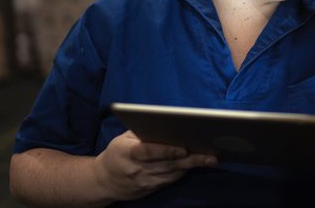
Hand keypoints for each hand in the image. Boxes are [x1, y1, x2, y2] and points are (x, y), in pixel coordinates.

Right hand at [94, 130, 216, 201]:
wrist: (104, 181)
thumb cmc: (117, 153)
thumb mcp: (123, 139)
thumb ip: (142, 133)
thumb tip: (166, 124)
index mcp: (127, 152)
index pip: (149, 152)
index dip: (167, 150)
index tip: (184, 147)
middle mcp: (136, 169)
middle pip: (167, 165)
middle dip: (190, 160)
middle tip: (210, 155)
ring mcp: (144, 182)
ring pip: (171, 175)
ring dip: (191, 167)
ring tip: (209, 159)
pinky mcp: (150, 190)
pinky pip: (170, 181)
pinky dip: (183, 173)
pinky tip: (196, 165)